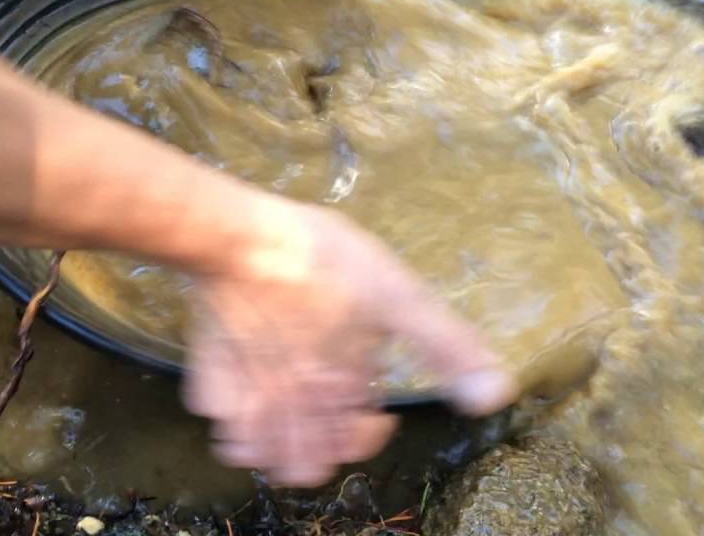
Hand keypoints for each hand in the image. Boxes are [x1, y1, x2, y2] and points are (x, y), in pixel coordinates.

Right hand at [183, 199, 515, 486]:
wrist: (240, 240)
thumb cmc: (323, 263)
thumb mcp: (401, 298)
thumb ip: (447, 349)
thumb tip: (494, 397)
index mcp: (340, 392)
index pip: (356, 445)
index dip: (371, 432)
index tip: (375, 402)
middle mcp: (293, 406)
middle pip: (303, 463)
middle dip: (322, 446)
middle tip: (331, 406)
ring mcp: (245, 397)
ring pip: (258, 453)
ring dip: (277, 443)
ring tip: (292, 408)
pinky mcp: (208, 375)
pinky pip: (219, 422)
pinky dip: (235, 422)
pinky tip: (248, 396)